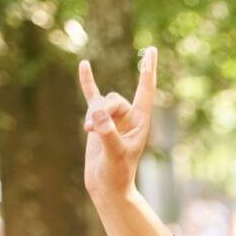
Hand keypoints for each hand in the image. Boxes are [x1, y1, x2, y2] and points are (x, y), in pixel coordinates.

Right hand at [79, 46, 156, 201]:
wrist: (107, 185)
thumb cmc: (117, 173)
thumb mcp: (114, 154)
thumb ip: (107, 134)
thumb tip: (97, 115)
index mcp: (141, 123)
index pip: (146, 91)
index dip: (148, 71)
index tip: (150, 51)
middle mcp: (129, 117)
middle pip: (114, 99)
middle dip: (101, 110)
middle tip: (92, 129)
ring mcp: (113, 117)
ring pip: (101, 101)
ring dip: (91, 113)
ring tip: (88, 131)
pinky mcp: (98, 119)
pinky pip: (92, 95)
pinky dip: (88, 82)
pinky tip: (84, 65)